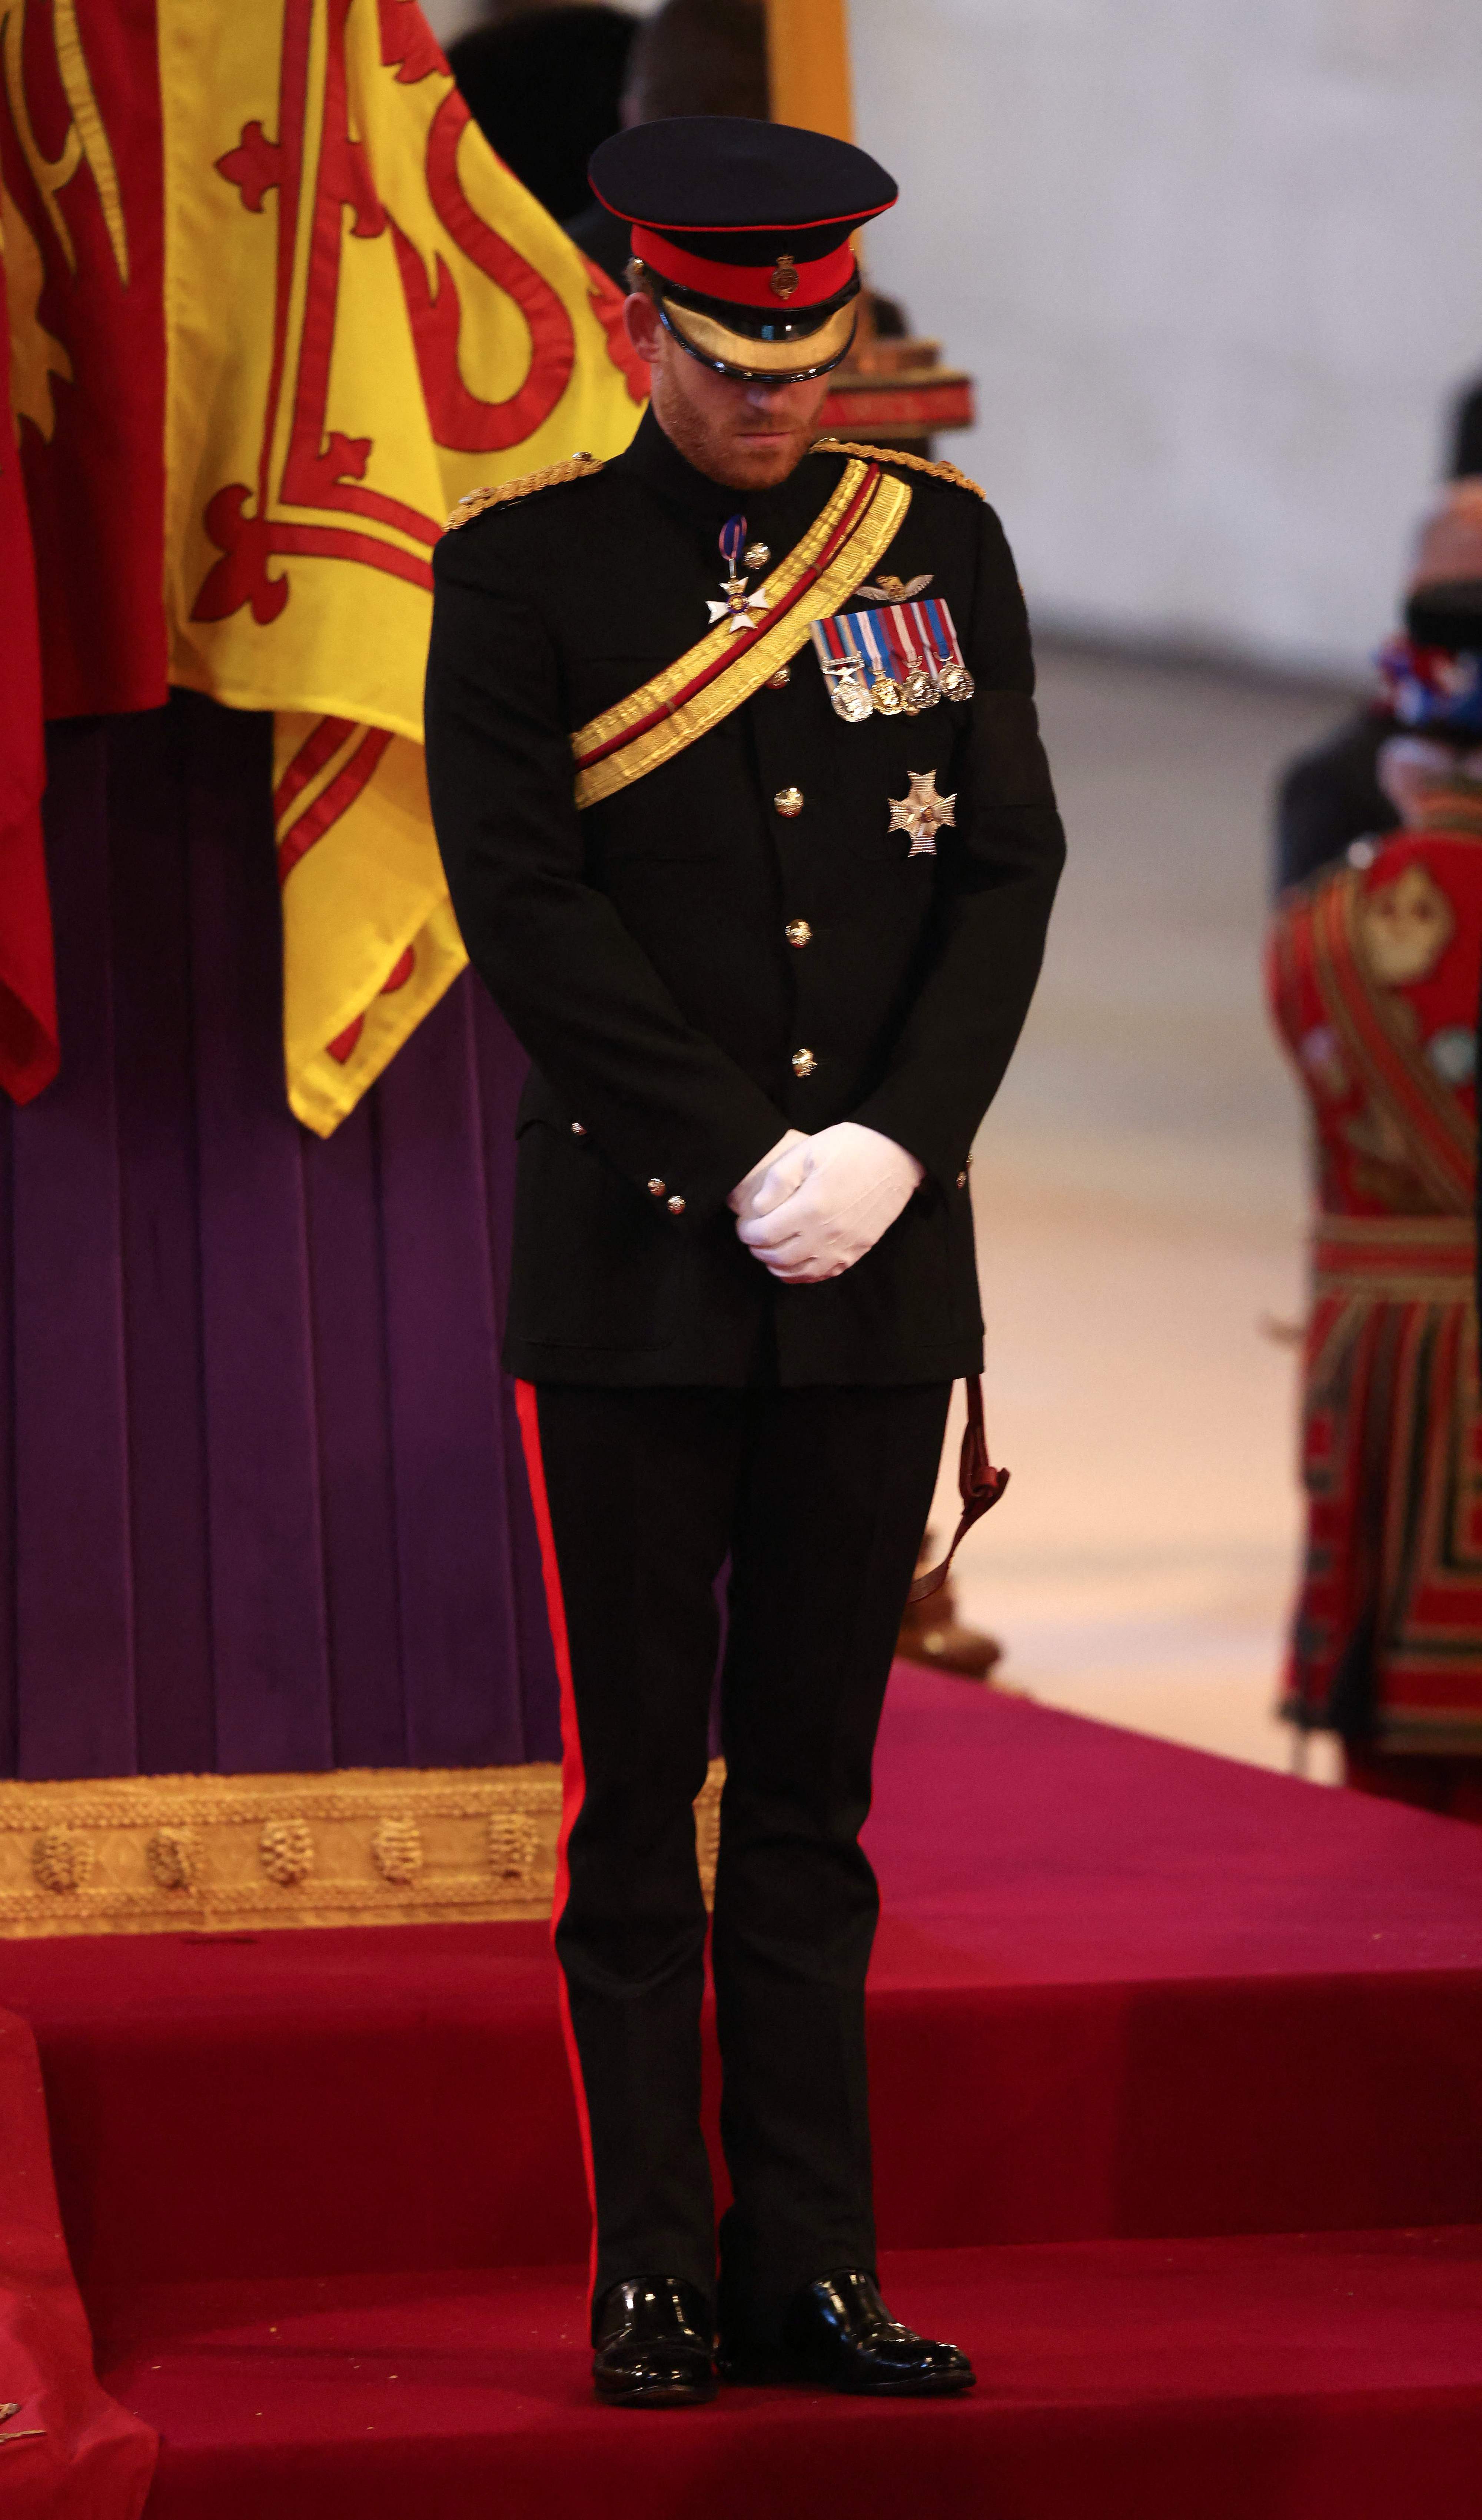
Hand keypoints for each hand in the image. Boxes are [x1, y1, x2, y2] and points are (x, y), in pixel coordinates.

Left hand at [734, 1123, 924, 1281]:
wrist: (897, 1156)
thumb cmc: (851, 1148)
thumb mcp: (807, 1151)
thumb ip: (778, 1181)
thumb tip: (757, 1209)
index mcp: (811, 1208)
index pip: (765, 1235)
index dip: (747, 1233)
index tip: (743, 1225)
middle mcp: (826, 1234)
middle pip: (778, 1257)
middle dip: (757, 1249)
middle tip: (753, 1237)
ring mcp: (844, 1246)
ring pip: (798, 1272)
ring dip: (776, 1265)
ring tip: (769, 1251)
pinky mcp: (857, 1251)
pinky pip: (823, 1274)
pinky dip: (802, 1274)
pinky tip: (794, 1263)